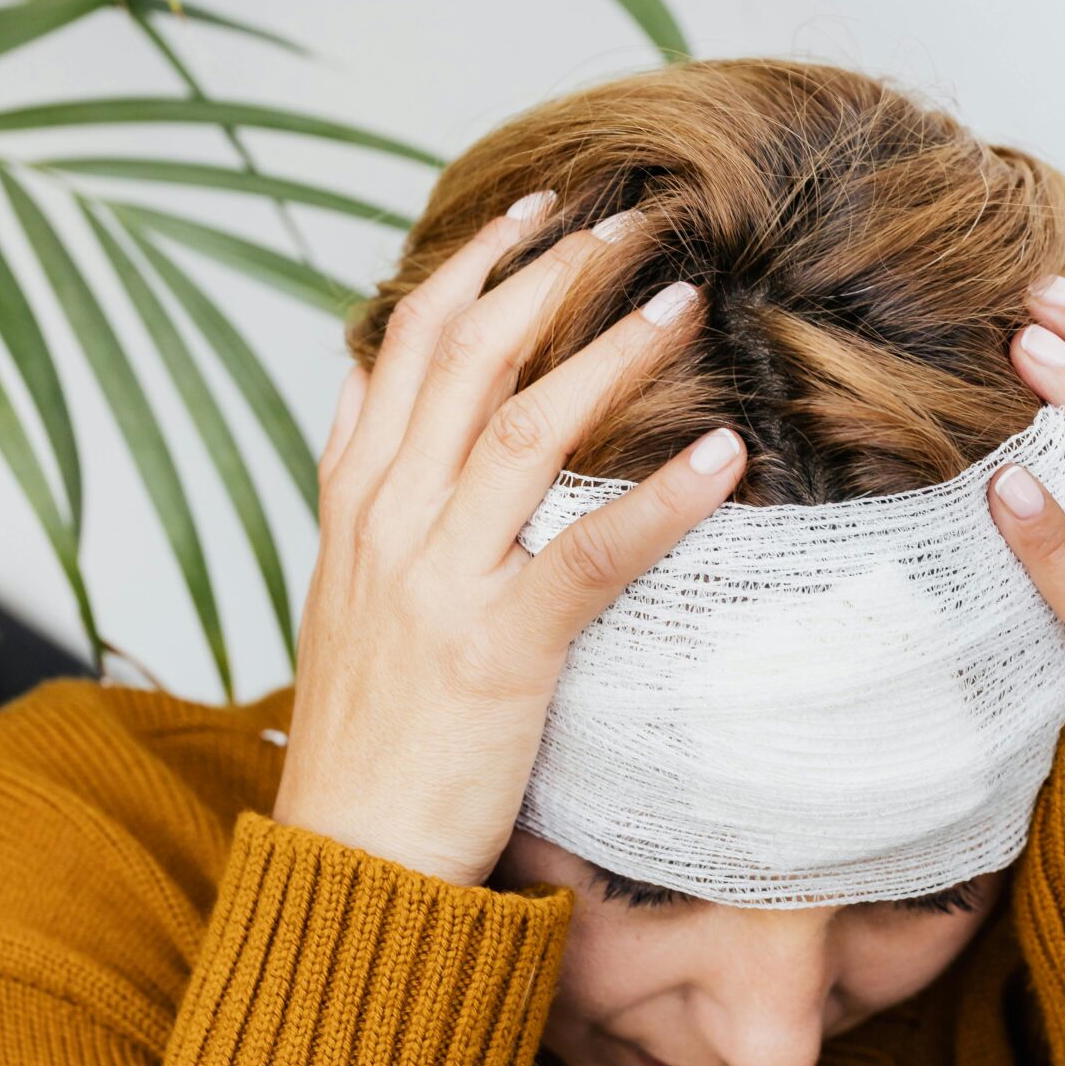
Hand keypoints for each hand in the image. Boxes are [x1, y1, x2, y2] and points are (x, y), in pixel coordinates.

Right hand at [273, 194, 745, 885]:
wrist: (349, 856)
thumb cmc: (371, 731)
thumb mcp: (341, 585)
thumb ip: (357, 478)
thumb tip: (364, 377)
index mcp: (359, 502)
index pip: (413, 344)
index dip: (480, 263)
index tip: (543, 209)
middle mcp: (390, 523)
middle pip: (471, 359)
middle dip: (553, 275)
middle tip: (633, 222)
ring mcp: (440, 582)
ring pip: (524, 430)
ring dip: (610, 353)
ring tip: (683, 299)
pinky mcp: (498, 650)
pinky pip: (589, 555)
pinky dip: (659, 497)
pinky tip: (723, 452)